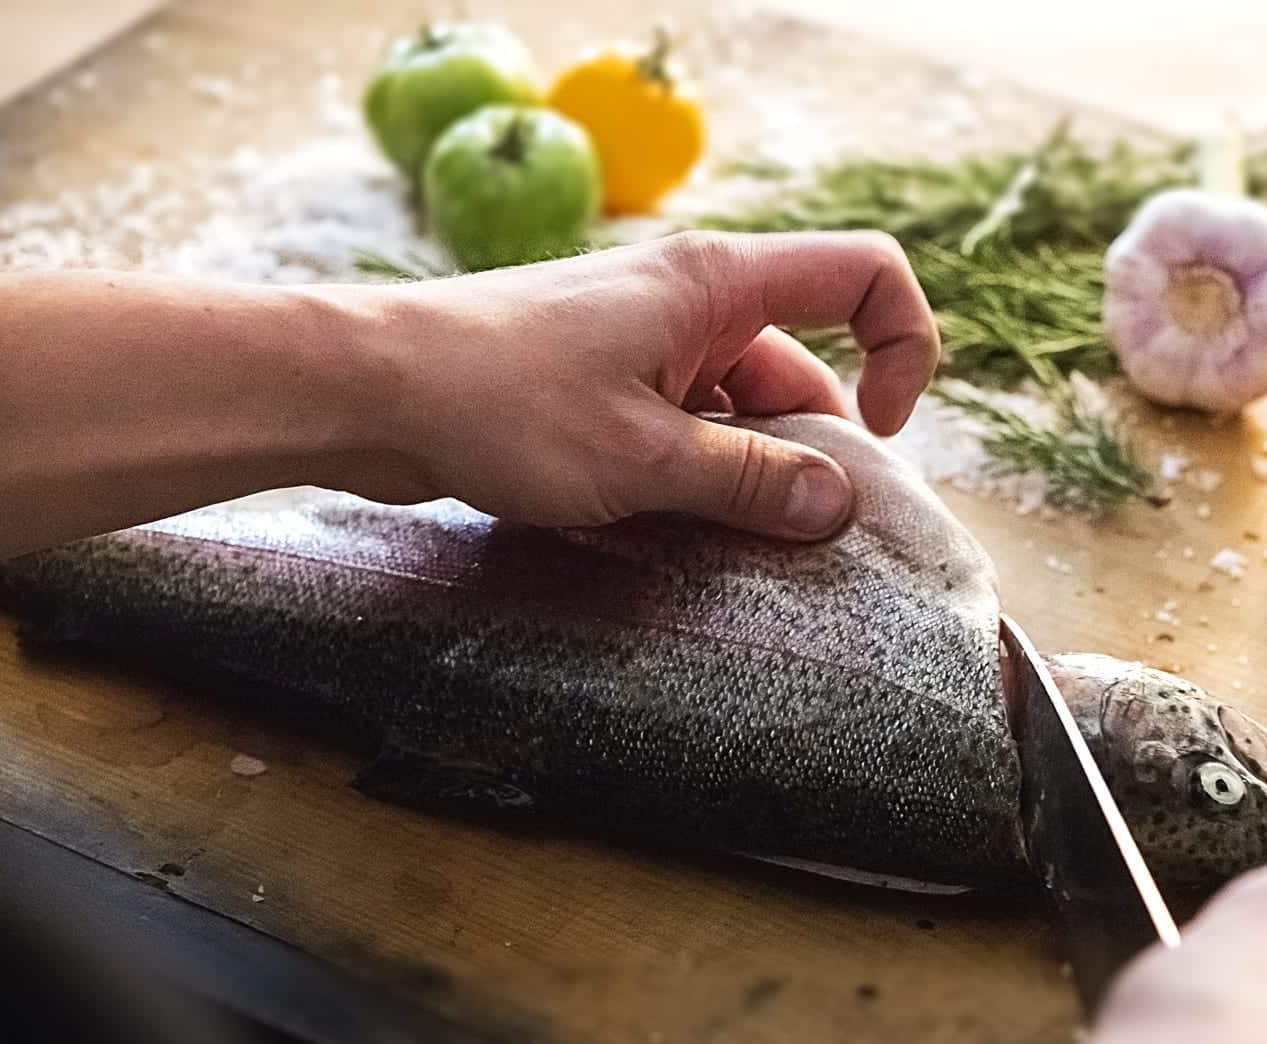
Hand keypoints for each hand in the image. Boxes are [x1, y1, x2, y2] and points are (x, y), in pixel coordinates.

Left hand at [343, 229, 939, 539]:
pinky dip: (694, 475)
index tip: (879, 432)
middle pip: (802, 368)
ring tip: (719, 545)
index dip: (902, 344)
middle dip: (812, 451)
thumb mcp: (644, 457)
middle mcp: (690, 300)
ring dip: (745, 475)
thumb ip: (750, 481)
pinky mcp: (604, 383)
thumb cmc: (499, 402)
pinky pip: (683, 426)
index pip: (863, 274)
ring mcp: (644, 341)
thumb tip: (837, 506)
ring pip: (738, 409)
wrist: (364, 391)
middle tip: (794, 535)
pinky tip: (669, 533)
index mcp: (717, 284)